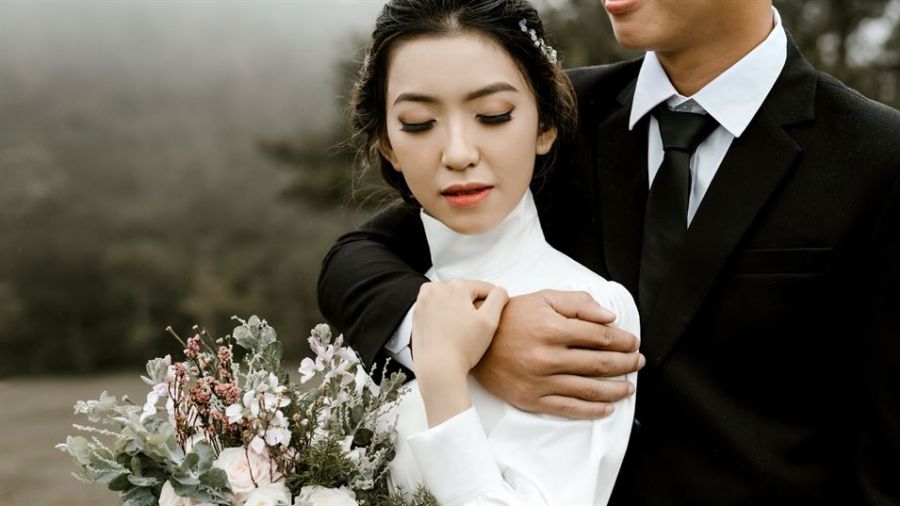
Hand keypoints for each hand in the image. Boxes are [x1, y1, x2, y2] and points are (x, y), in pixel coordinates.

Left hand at [411, 279, 508, 426]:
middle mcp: (436, 289)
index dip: (492, 304)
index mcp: (456, 286)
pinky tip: (448, 330)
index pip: (484, 288)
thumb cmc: (463, 347)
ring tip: (461, 328)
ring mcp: (424, 301)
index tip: (488, 320)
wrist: (437, 368)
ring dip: (457, 308)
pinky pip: (436, 308)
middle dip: (472, 305)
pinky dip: (443, 314)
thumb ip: (498, 298)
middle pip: (465, 291)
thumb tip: (499, 291)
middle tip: (473, 327)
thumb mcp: (490, 321)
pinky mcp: (417, 314)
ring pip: (450, 298)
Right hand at [471, 289, 643, 418]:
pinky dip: (592, 410)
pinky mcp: (532, 399)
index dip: (623, 341)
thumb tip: (609, 318)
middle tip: (638, 362)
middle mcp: (548, 356)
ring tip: (630, 386)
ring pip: (589, 389)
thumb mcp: (543, 298)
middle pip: (599, 363)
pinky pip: (569, 408)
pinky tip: (607, 407)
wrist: (473, 342)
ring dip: (616, 389)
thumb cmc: (510, 317)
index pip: (600, 337)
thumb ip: (578, 303)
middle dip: (625, 363)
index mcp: (552, 328)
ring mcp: (540, 381)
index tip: (633, 342)